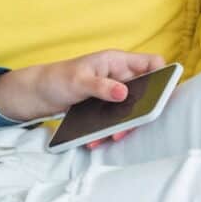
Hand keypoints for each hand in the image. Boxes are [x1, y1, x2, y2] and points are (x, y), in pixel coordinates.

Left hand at [33, 49, 166, 149]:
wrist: (37, 94)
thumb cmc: (56, 79)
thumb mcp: (78, 81)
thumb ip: (101, 86)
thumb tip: (123, 93)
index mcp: (116, 62)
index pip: (151, 63)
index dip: (162, 75)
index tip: (161, 94)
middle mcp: (119, 76)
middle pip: (146, 92)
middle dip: (142, 111)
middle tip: (132, 125)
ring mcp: (113, 93)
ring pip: (132, 110)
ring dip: (124, 125)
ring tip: (112, 138)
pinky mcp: (105, 107)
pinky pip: (116, 120)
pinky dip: (109, 130)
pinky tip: (97, 140)